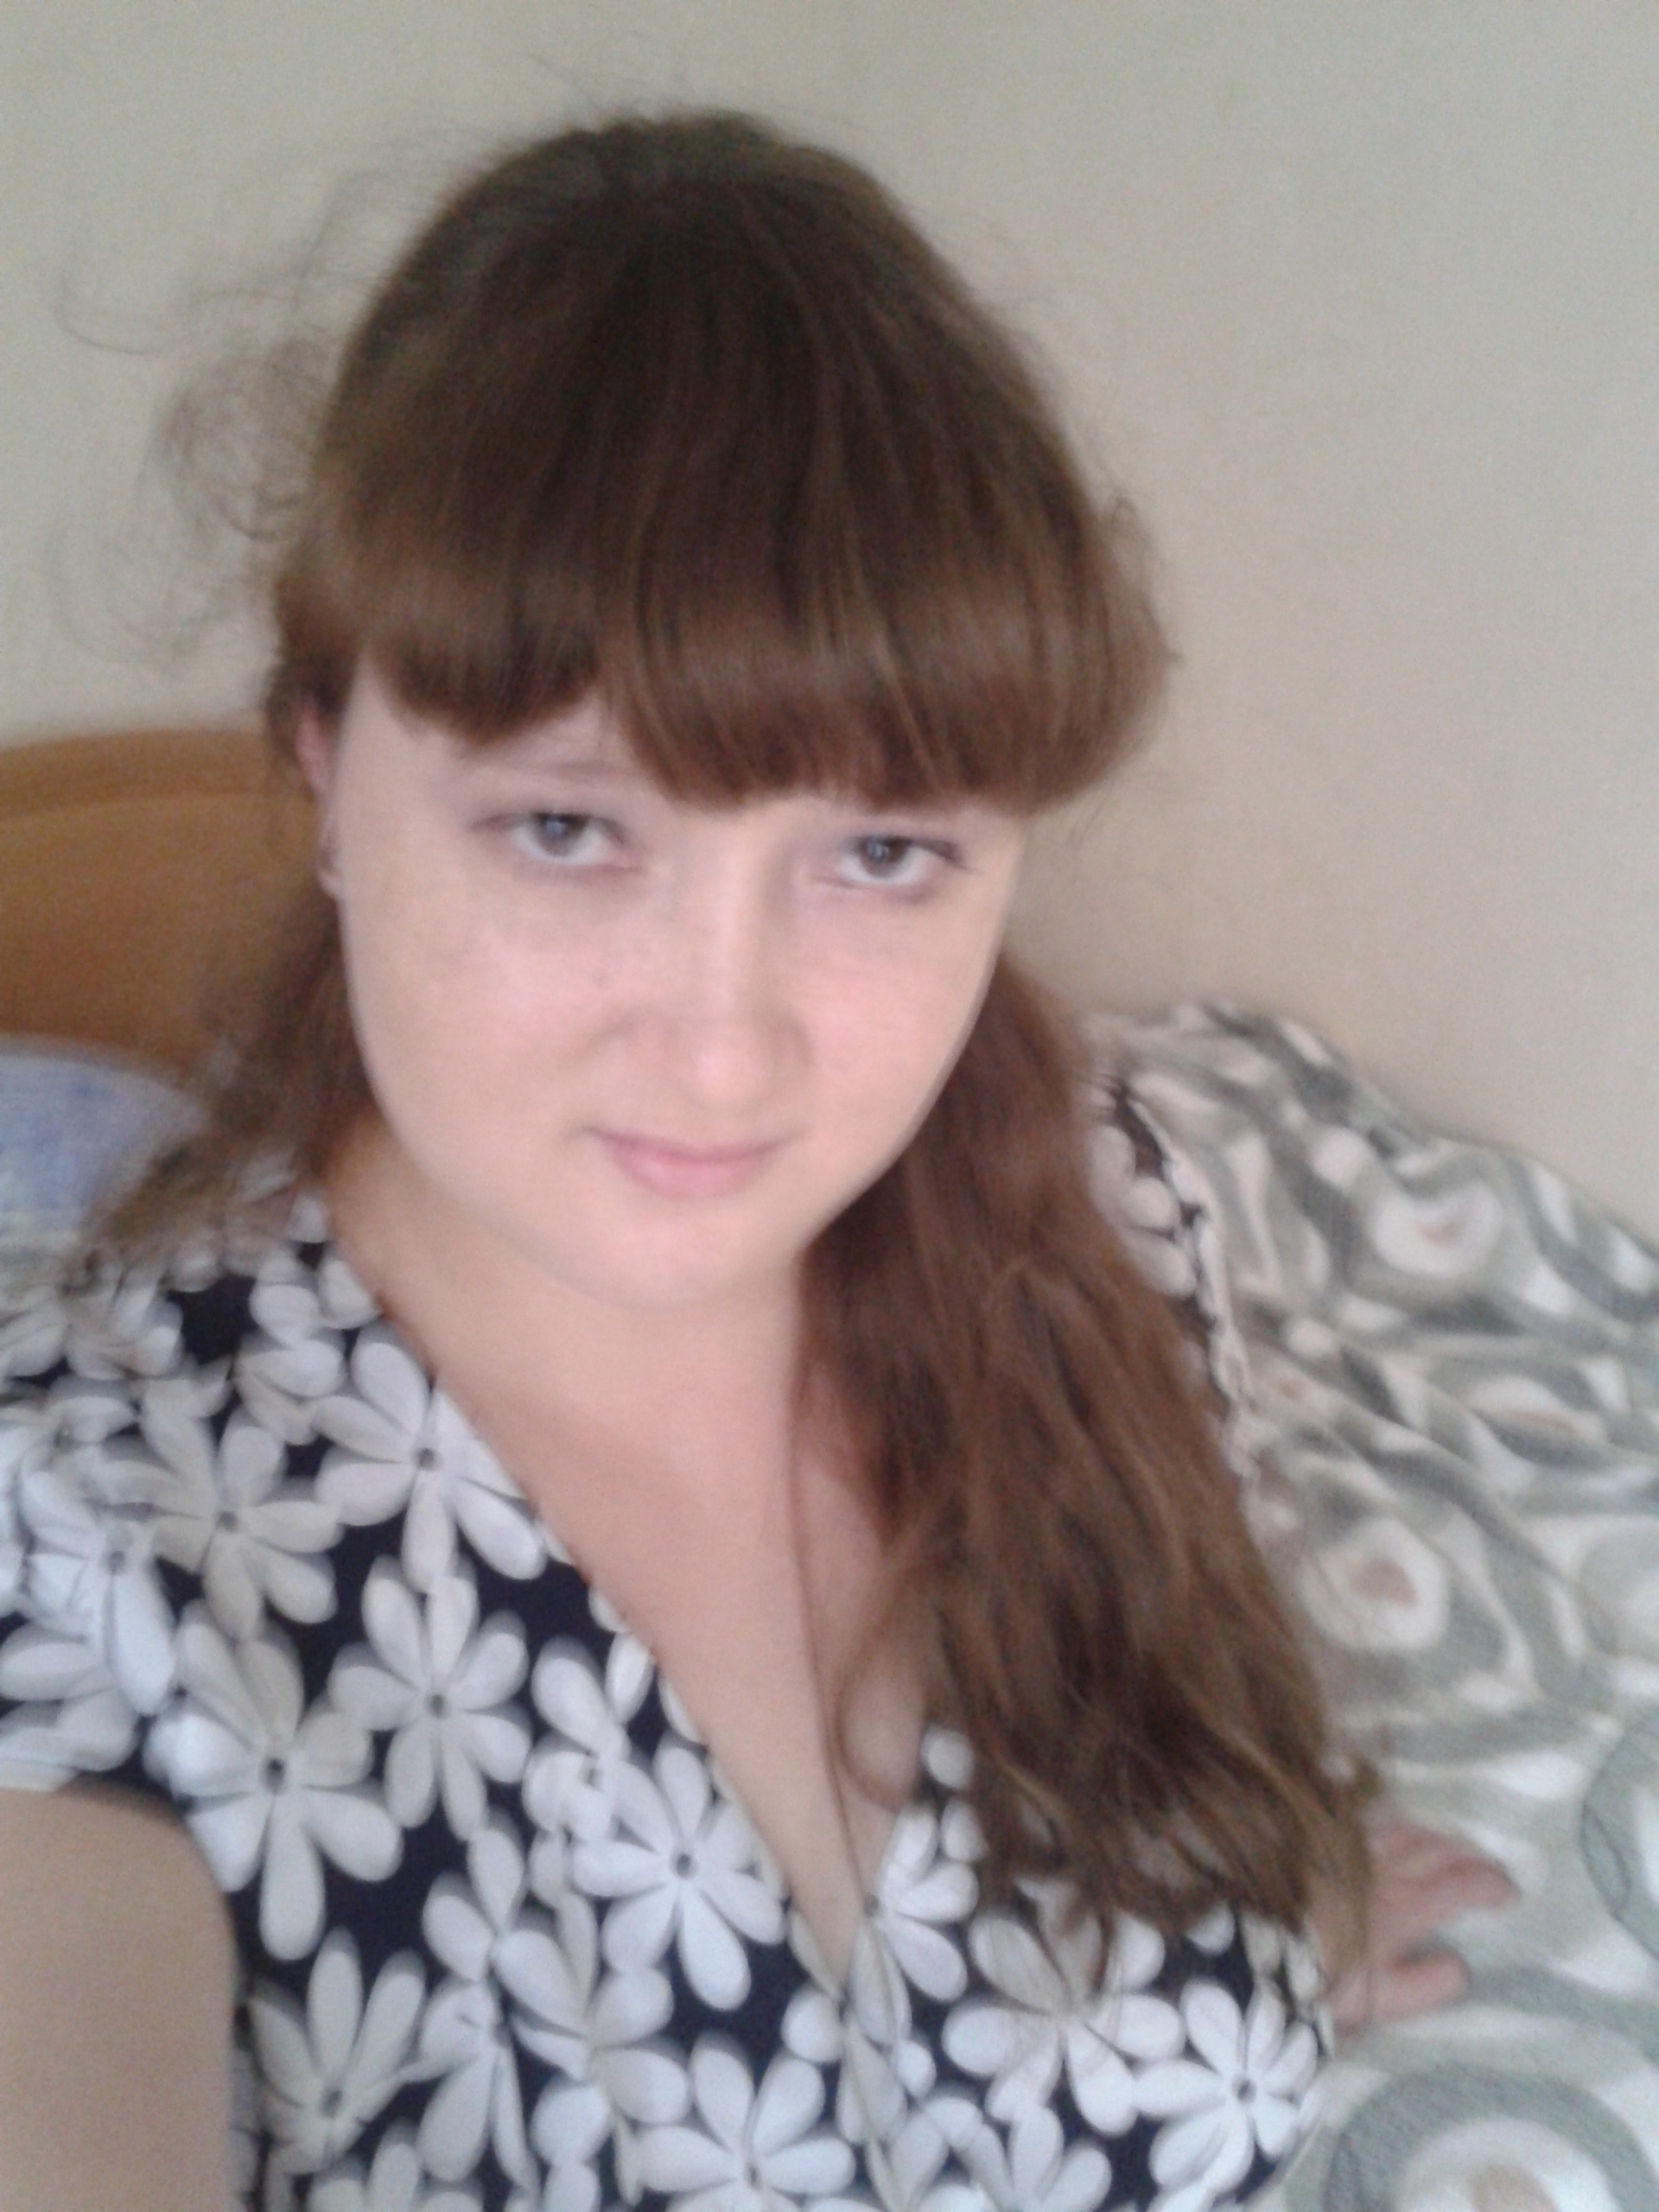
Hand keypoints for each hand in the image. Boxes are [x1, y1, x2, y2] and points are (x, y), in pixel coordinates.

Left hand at [1319, 1821, 1517, 2038]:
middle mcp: (1385, 1873)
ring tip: (1446, 1842)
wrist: (1260, 1945)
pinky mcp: (1321, 1847)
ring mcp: (1351, 1854)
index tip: (1510, 1889)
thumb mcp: (1383, 1997)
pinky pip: (1364, 1824)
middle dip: (1469, 1855)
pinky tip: (1387, 1826)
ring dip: (1433, 1836)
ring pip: (1404, 1832)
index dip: (1490, 1883)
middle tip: (1487, 1862)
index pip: (1460, 1885)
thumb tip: (1463, 1967)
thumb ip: (1427, 1985)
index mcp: (1406, 1908)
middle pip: (1436, 1852)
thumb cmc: (1324, 1977)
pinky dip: (1388, 1824)